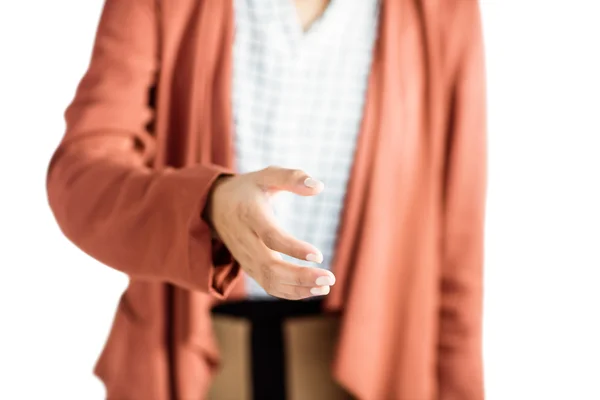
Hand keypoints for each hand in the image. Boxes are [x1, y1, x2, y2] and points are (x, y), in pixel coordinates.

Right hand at [206, 166, 335, 299]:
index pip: (271, 236)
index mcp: (250, 215)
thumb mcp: (267, 175)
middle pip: (270, 267)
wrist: (215, 206)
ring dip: (298, 289)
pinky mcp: (249, 268)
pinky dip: (291, 292)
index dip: (293, 248)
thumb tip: (319, 186)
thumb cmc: (249, 189)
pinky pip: (269, 286)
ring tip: (325, 287)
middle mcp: (246, 240)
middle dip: (301, 277)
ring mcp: (245, 257)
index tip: (319, 255)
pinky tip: (313, 289)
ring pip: (269, 281)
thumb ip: (292, 177)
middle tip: (329, 278)